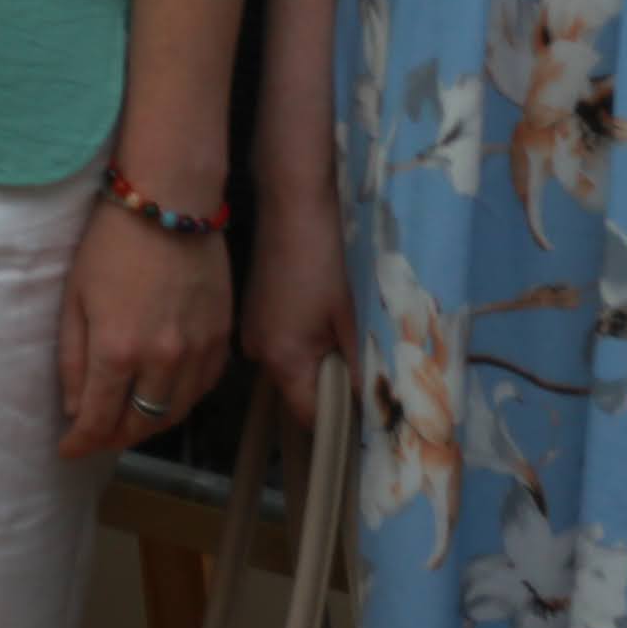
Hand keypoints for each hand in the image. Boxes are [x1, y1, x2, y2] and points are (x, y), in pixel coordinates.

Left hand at [60, 203, 233, 459]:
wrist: (170, 203)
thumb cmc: (110, 244)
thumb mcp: (74, 298)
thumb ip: (73, 359)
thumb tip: (75, 409)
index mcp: (118, 350)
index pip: (99, 420)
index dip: (81, 443)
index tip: (68, 450)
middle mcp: (163, 360)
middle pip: (140, 425)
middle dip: (114, 438)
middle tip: (97, 437)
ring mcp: (199, 351)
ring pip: (175, 414)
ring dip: (149, 425)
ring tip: (128, 422)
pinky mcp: (222, 338)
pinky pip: (203, 387)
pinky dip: (181, 401)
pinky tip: (164, 395)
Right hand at [243, 166, 360, 405]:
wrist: (292, 206)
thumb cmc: (324, 261)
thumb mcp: (350, 319)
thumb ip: (360, 368)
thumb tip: (375, 408)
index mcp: (282, 360)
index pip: (309, 416)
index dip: (340, 421)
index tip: (370, 418)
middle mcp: (257, 352)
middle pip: (298, 392)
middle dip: (331, 389)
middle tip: (367, 375)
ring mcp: (251, 331)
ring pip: (291, 367)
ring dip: (318, 364)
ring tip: (348, 341)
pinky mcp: (253, 312)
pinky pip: (281, 345)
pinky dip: (304, 343)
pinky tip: (323, 319)